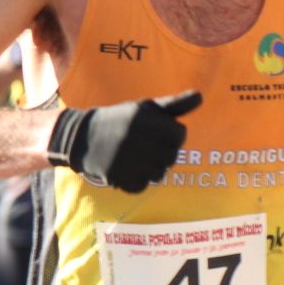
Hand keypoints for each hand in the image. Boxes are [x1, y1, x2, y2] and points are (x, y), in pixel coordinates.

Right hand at [47, 90, 200, 192]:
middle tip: (148, 147)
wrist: (82, 137)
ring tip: (138, 157)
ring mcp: (123, 158)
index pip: (179, 135)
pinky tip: (128, 168)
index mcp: (142, 117)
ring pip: (159, 174)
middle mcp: (133, 137)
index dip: (173, 135)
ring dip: (153, 169)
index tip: (160, 133)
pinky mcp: (115, 175)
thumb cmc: (121, 120)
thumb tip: (201, 97)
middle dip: (164, 153)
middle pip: (171, 156)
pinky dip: (138, 181)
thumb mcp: (146, 108)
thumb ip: (175, 105)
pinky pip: (142, 186)